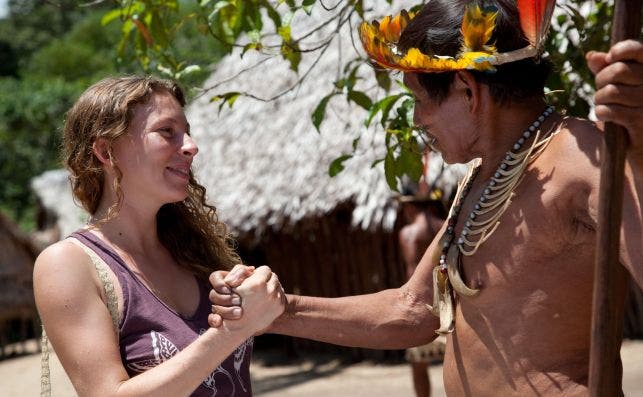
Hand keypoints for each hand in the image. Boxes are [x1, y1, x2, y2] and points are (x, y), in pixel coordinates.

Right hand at [208, 264, 253, 326]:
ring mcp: (219, 306)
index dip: (220, 283)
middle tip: (239, 300)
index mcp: (225, 281)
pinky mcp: (220, 318)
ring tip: (240, 313)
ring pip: (214, 307)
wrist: (261, 309)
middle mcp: (220, 293)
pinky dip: (214, 320)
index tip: (230, 288)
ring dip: (225, 310)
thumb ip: (248, 272)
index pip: (215, 277)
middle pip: (213, 294)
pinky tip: (219, 322)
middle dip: (226, 298)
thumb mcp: (253, 278)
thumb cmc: (257, 288)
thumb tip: (251, 269)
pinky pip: (212, 319)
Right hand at [209, 265, 284, 333]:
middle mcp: (269, 291)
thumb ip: (241, 271)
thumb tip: (253, 268)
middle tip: (259, 286)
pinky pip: (281, 295)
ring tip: (262, 293)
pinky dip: (275, 296)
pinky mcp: (280, 308)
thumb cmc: (232, 302)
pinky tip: (266, 300)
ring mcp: (276, 300)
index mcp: (258, 283)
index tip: (254, 278)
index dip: (258, 273)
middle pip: (273, 276)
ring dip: (271, 287)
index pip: (265, 269)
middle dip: (266, 279)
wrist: (239, 325)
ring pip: (278, 286)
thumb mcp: (231, 284)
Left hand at [587, 40, 642, 158]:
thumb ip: (606, 69)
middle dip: (601, 80)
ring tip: (605, 105)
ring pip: (610, 91)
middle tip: (602, 90)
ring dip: (599, 100)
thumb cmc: (628, 111)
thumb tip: (592, 56)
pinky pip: (609, 110)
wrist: (640, 146)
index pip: (638, 49)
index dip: (620, 50)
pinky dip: (601, 113)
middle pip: (617, 70)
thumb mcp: (619, 87)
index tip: (610, 58)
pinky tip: (606, 117)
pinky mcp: (641, 121)